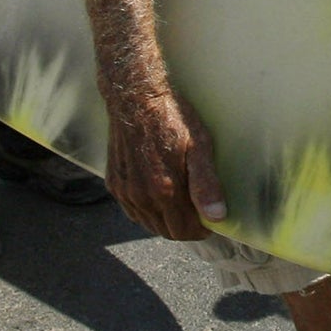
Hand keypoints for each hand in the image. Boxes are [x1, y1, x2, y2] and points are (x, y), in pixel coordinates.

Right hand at [104, 87, 227, 240]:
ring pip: (148, 223)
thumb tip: (216, 216)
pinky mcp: (114, 184)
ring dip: (166, 220)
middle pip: (166, 231)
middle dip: (184, 228)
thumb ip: (206, 185)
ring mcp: (124, 191)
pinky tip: (158, 195)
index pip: (184, 231)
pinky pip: (133, 211)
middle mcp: (141, 196)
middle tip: (197, 213)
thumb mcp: (199, 147)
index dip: (200, 230)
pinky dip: (147, 211)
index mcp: (164, 190)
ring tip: (180, 203)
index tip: (209, 222)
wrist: (136, 99)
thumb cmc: (172, 119)